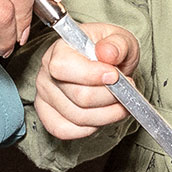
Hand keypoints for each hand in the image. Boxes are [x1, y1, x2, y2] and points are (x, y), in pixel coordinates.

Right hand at [31, 26, 142, 140]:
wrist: (103, 65)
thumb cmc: (109, 51)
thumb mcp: (120, 40)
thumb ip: (117, 44)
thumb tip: (107, 53)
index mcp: (60, 49)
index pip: (64, 66)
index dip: (91, 75)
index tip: (115, 76)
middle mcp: (46, 73)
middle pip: (79, 96)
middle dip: (110, 97)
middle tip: (127, 91)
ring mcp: (44, 96)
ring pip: (78, 117)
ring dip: (107, 115)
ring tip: (121, 103)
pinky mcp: (47, 115)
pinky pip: (65, 131)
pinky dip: (90, 128)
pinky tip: (102, 114)